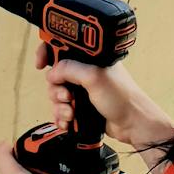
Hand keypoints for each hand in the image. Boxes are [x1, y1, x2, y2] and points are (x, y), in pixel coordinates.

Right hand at [36, 44, 173, 149]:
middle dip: (56, 89)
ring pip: (56, 95)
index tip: (41, 64)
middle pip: (55, 76)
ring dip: (59, 106)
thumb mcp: (94, 77)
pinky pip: (62, 110)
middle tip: (66, 96)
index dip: (48, 53)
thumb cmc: (123, 98)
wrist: (132, 124)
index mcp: (89, 58)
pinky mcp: (82, 107)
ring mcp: (83, 90)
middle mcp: (85, 72)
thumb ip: (70, 69)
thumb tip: (52, 72)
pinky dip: (62, 117)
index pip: (62, 48)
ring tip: (71, 112)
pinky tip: (68, 121)